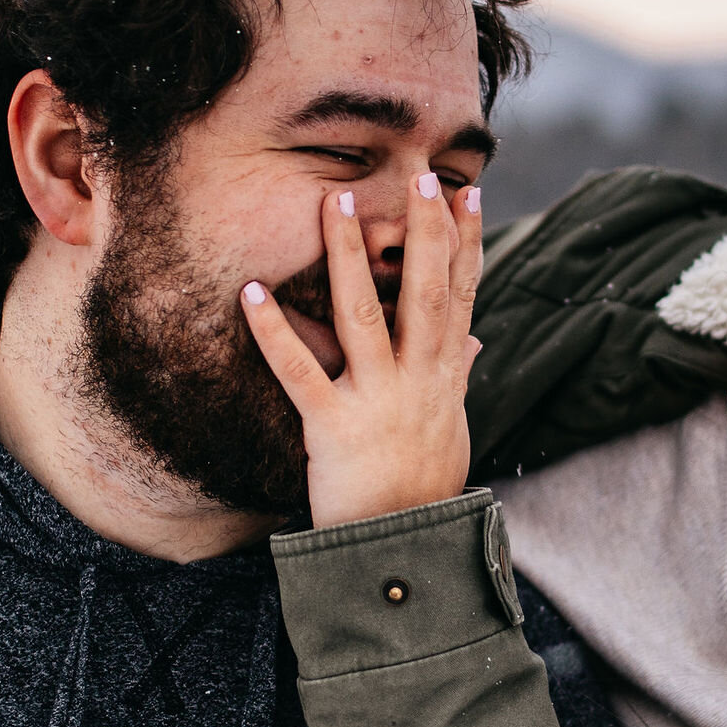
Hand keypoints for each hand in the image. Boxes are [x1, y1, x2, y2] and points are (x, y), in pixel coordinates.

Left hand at [240, 174, 483, 526]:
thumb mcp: (453, 428)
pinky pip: (299, 371)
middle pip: (424, 293)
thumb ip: (458, 377)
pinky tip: (250, 292)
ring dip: (348, 255)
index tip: (469, 192)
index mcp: (445, 377)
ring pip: (362, 316)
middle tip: (420, 176)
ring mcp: (376, 401)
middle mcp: (418, 381)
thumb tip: (475, 339)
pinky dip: (273, 331)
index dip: (467, 242)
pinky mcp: (332, 427)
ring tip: (336, 201)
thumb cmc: (425, 489)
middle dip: (424, 232)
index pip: (462, 295)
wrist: (405, 550)